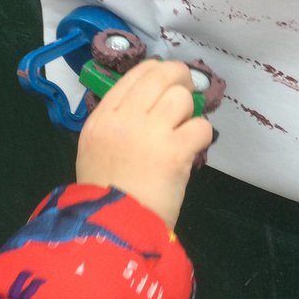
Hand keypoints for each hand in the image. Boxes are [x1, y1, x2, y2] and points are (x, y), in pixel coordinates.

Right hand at [76, 59, 212, 228]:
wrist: (114, 228)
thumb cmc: (106, 196)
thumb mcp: (96, 151)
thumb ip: (118, 125)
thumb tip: (150, 106)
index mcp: (102, 119)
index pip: (134, 76)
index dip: (157, 71)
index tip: (169, 79)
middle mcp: (123, 120)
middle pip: (159, 76)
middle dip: (180, 77)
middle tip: (190, 89)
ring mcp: (149, 133)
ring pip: (181, 98)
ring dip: (190, 112)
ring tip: (185, 130)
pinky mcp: (174, 151)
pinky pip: (200, 126)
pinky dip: (202, 136)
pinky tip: (193, 149)